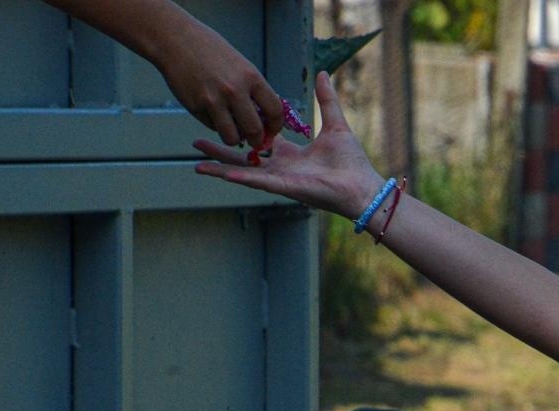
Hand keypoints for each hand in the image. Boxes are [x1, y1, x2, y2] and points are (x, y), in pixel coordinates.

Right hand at [150, 15, 282, 147]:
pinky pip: (213, 127)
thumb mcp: (240, 65)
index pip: (275, 111)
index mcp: (251, 77)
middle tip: (253, 138)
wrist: (176, 39)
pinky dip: (216, 125)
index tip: (272, 129)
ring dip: (235, 138)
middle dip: (257, 139)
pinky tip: (211, 111)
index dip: (276, 125)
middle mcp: (235, 90)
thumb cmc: (211, 50)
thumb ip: (253, 89)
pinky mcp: (197, 107)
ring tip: (232, 129)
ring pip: (232, 138)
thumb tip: (265, 115)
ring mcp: (214, 100)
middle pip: (255, 131)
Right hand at [195, 71, 379, 216]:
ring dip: (221, 168)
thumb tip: (323, 74)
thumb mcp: (335, 124)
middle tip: (196, 142)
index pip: (258, 139)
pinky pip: (259, 183)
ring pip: (244, 173)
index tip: (222, 118)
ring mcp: (280, 180)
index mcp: (290, 154)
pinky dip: (242, 178)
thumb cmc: (352, 162)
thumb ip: (326, 100)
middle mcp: (280, 168)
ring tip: (197, 164)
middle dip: (220, 150)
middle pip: (243, 157)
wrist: (362, 188)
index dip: (240, 128)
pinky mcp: (285, 189)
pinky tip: (223, 174)